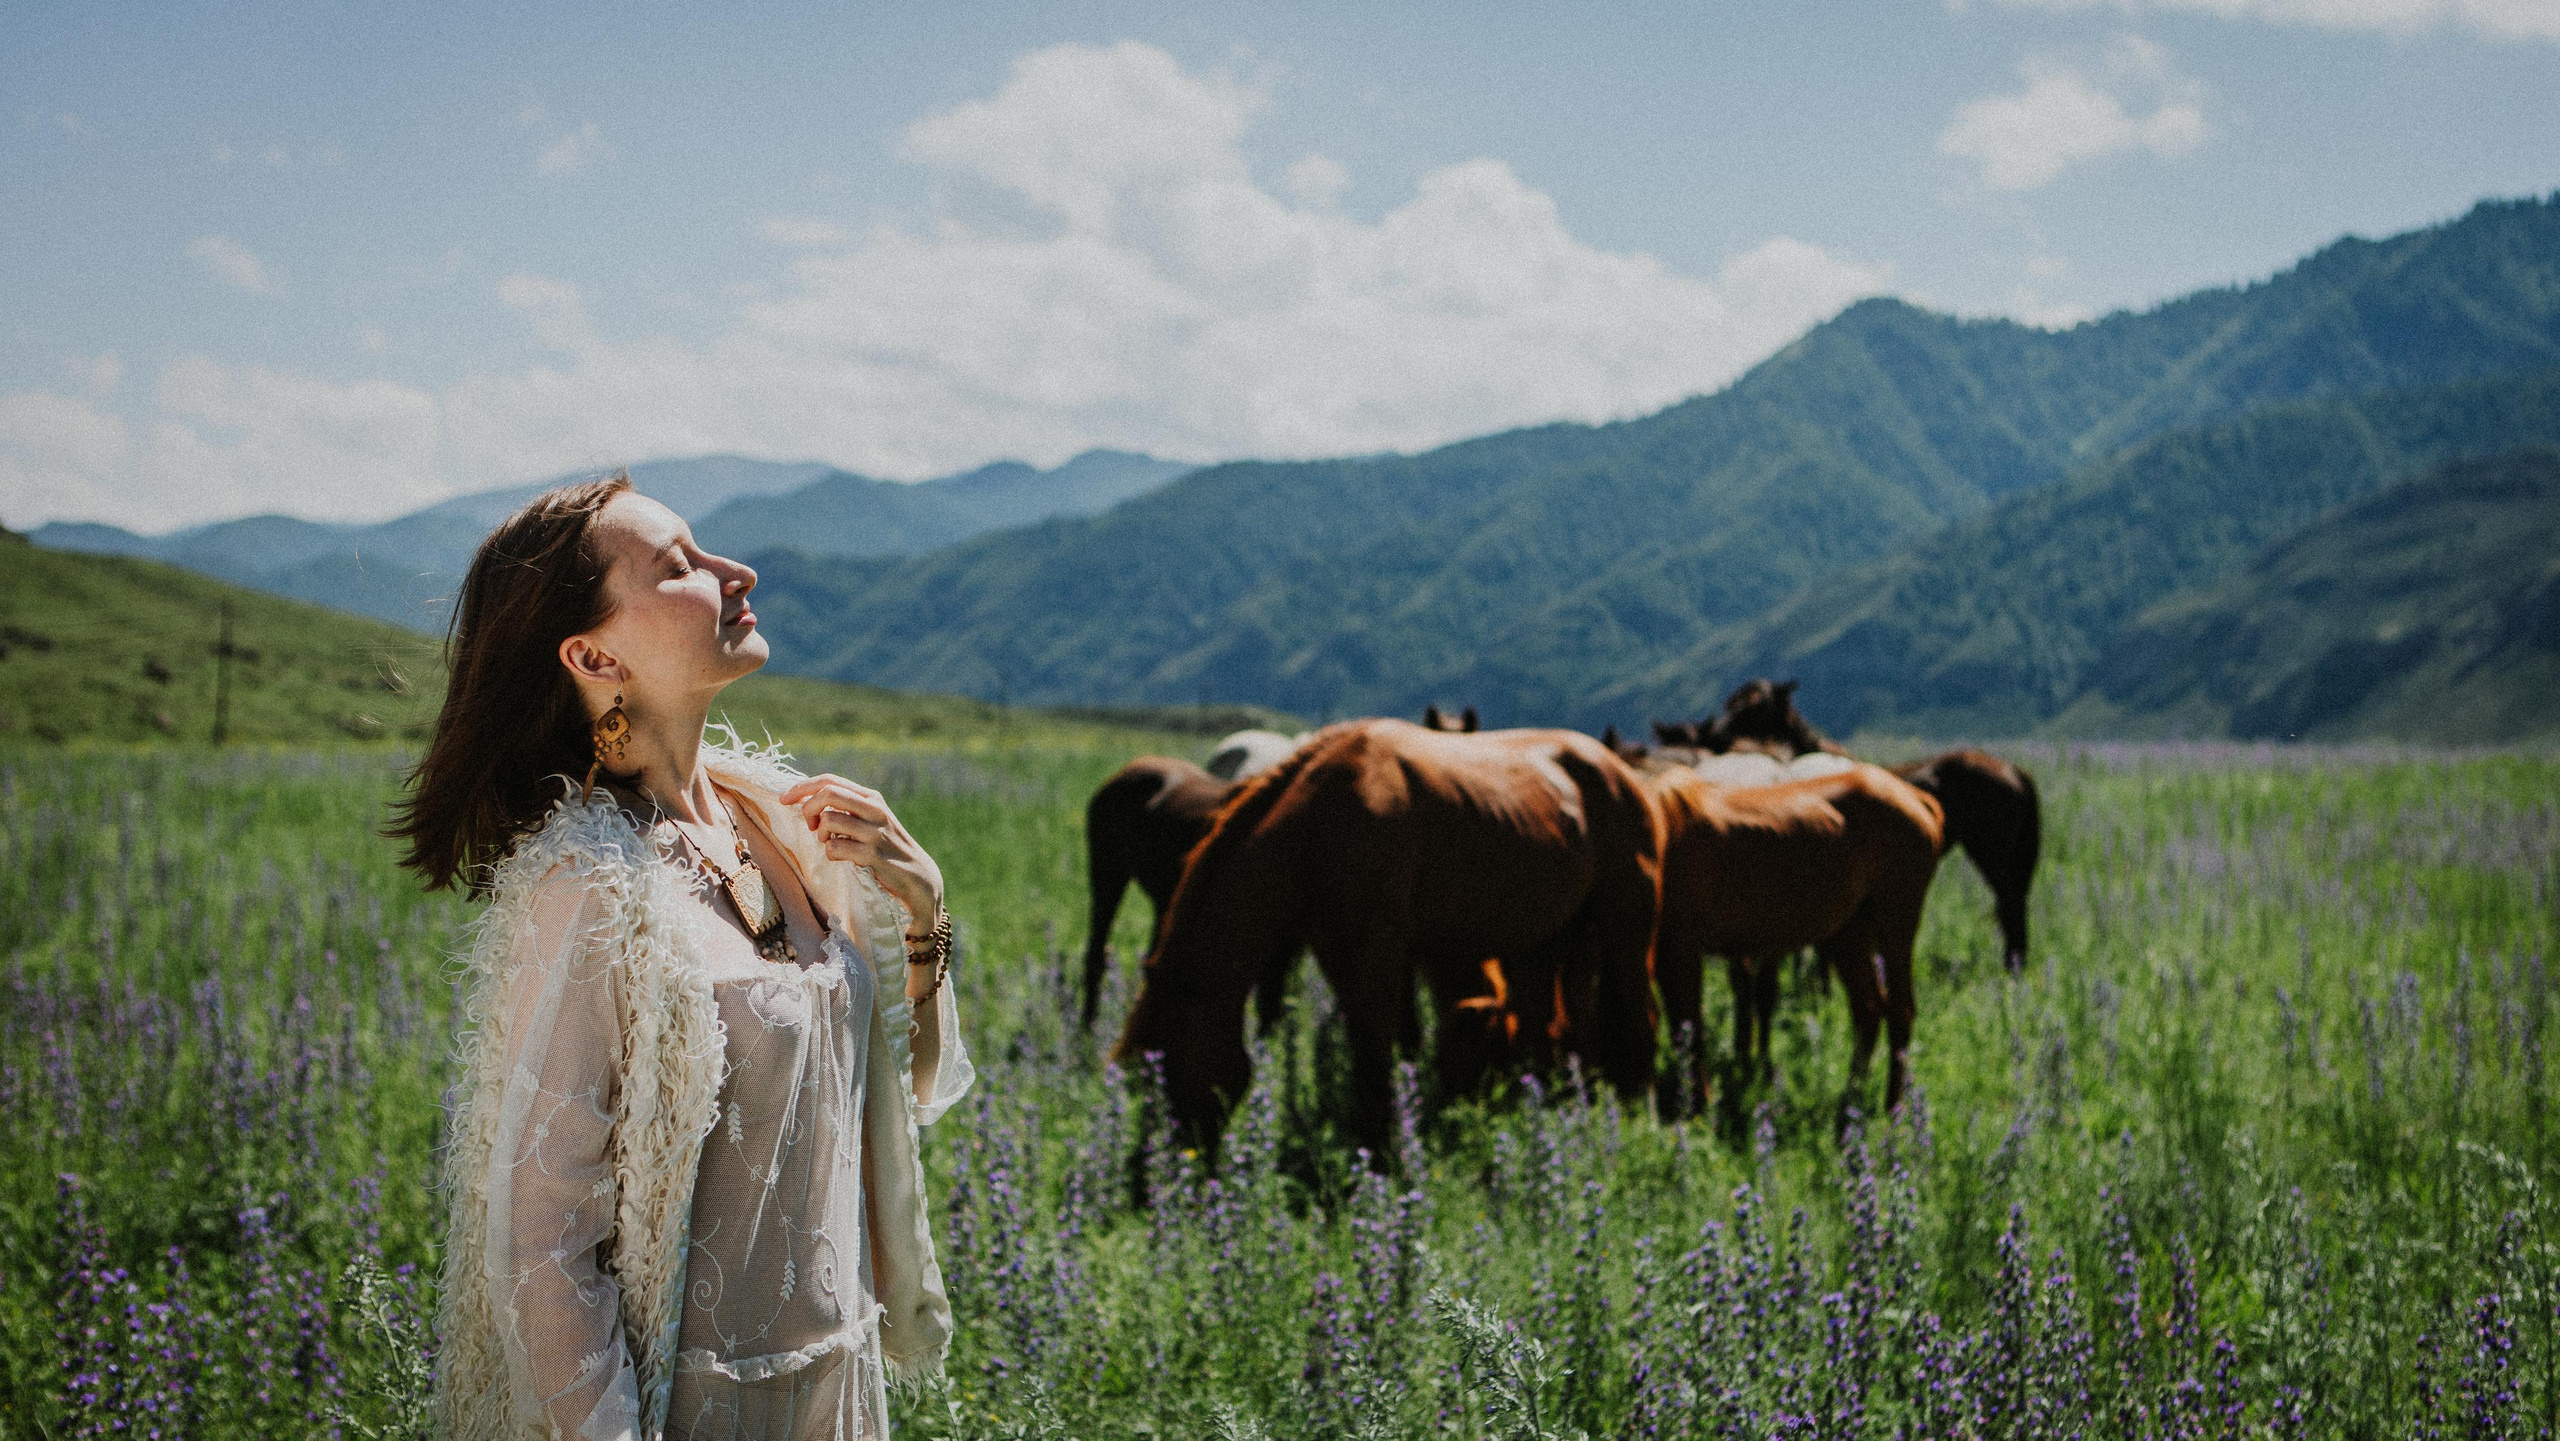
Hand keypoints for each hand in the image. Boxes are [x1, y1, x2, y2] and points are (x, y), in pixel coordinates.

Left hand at [777, 774, 944, 926]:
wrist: (917, 875)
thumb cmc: (885, 847)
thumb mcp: (870, 820)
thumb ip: (846, 808)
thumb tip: (806, 800)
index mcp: (871, 797)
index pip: (830, 781)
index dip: (802, 787)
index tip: (784, 800)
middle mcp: (874, 810)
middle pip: (828, 793)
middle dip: (808, 808)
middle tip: (810, 826)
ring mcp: (874, 832)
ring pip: (829, 821)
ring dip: (821, 836)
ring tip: (830, 843)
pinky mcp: (873, 854)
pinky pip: (835, 848)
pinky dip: (831, 854)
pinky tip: (843, 858)